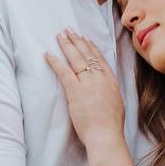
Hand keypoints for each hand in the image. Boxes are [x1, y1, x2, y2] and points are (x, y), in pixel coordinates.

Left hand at [45, 29, 125, 147]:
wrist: (106, 135)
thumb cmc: (111, 125)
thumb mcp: (117, 103)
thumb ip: (110, 93)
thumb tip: (106, 91)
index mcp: (111, 81)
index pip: (100, 58)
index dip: (91, 47)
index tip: (85, 38)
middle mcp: (100, 77)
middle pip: (87, 54)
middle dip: (77, 40)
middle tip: (69, 30)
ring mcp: (88, 82)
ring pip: (76, 58)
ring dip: (66, 45)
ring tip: (60, 35)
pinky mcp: (75, 90)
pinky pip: (63, 71)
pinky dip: (55, 61)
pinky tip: (48, 53)